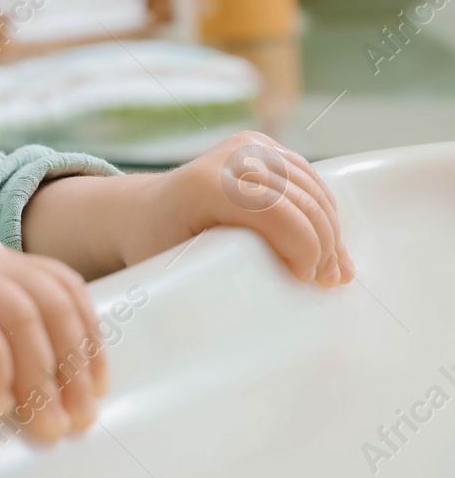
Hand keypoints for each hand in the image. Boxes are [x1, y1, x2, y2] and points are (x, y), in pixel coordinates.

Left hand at [142, 130, 353, 285]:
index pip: (274, 212)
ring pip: (310, 186)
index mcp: (204, 186)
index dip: (303, 245)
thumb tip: (255, 331)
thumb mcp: (175, 268)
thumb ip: (210, 288)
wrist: (142, 210)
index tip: (306, 279)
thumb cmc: (156, 246)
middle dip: (324, 243)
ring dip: (330, 228)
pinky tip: (330, 238)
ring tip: (335, 268)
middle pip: (300, 199)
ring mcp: (245, 147)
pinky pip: (306, 175)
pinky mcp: (258, 145)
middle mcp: (228, 158)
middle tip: (328, 282)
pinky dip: (324, 207)